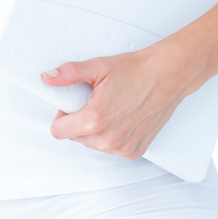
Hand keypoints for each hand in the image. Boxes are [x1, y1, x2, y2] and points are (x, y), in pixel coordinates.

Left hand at [40, 44, 189, 160]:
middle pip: (75, 137)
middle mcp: (109, 138)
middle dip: (80, 119)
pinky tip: (123, 116)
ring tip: (112, 106)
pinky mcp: (134, 151)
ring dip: (96, 128)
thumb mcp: (98, 67)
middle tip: (96, 100)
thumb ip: (68, 73)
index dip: (63, 114)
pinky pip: (111, 147)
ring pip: (93, 144)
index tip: (73, 103)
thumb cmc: (138, 71)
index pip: (58, 131)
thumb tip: (48, 77)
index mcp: (96, 119)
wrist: (168, 75)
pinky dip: (113, 134)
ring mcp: (122, 147)